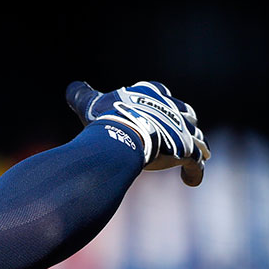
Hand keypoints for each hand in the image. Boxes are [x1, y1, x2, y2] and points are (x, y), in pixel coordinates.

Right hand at [67, 80, 210, 185]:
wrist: (120, 139)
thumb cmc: (105, 120)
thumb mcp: (91, 104)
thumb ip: (82, 95)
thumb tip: (72, 87)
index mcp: (152, 93)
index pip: (161, 94)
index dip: (160, 103)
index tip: (155, 112)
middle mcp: (172, 108)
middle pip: (186, 114)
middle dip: (184, 124)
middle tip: (179, 135)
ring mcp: (182, 130)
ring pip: (196, 138)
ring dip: (195, 147)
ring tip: (191, 157)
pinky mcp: (186, 151)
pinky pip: (196, 164)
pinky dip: (194, 173)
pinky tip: (189, 181)